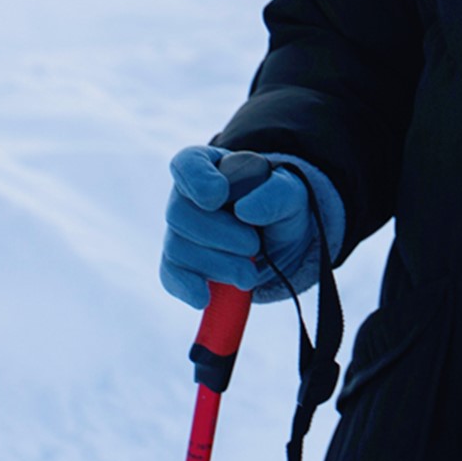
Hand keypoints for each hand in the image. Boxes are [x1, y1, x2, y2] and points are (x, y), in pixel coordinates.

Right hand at [161, 146, 335, 308]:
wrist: (281, 241)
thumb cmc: (280, 206)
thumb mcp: (291, 194)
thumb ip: (275, 194)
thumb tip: (245, 210)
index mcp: (209, 165)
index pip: (187, 163)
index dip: (197, 180)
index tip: (218, 196)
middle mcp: (186, 196)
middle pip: (179, 213)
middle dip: (219, 234)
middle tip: (253, 247)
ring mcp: (179, 232)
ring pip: (178, 247)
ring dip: (217, 264)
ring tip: (249, 274)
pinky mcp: (180, 265)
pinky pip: (171, 275)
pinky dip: (187, 287)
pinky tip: (204, 297)